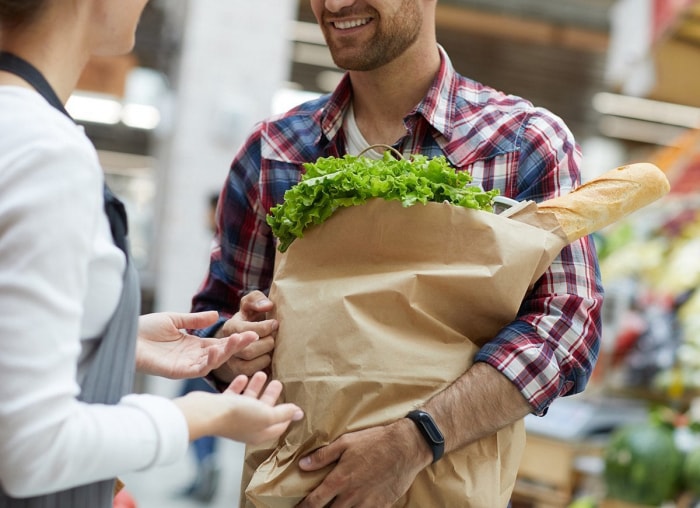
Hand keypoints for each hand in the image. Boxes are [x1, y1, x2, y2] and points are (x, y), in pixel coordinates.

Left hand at [136, 311, 257, 378]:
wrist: (124, 337)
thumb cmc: (144, 328)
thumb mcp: (174, 320)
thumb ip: (195, 320)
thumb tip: (217, 315)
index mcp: (192, 346)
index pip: (219, 343)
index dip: (234, 339)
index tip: (250, 331)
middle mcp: (192, 357)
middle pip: (220, 353)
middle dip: (236, 345)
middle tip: (252, 336)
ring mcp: (185, 365)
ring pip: (212, 362)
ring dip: (226, 352)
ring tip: (237, 340)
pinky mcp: (176, 372)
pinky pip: (197, 370)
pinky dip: (208, 362)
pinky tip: (216, 350)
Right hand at [175, 371, 303, 443]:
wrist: (205, 413)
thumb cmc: (237, 415)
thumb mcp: (266, 414)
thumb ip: (283, 413)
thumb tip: (300, 413)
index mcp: (260, 432)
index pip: (279, 425)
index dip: (288, 415)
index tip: (294, 403)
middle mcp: (247, 426)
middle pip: (264, 410)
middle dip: (272, 397)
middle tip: (278, 383)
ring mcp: (234, 417)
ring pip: (249, 401)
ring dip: (256, 387)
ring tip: (262, 373)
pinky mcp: (222, 407)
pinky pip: (234, 395)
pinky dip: (240, 386)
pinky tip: (243, 377)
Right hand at [212, 291, 277, 378]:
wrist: (244, 337)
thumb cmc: (250, 319)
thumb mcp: (250, 305)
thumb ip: (256, 299)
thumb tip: (268, 306)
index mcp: (230, 328)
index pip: (246, 331)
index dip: (264, 328)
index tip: (275, 323)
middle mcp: (227, 347)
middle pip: (249, 351)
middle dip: (267, 344)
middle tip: (274, 338)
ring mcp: (232, 363)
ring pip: (250, 366)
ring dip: (267, 357)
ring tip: (271, 349)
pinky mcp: (240, 374)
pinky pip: (253, 376)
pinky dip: (265, 368)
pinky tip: (270, 359)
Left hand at [296, 420, 429, 507]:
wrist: (405, 447)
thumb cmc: (374, 442)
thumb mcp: (346, 442)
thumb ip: (323, 456)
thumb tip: (303, 465)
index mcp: (339, 480)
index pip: (315, 501)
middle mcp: (351, 496)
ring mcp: (367, 503)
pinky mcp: (382, 506)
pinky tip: (357, 507)